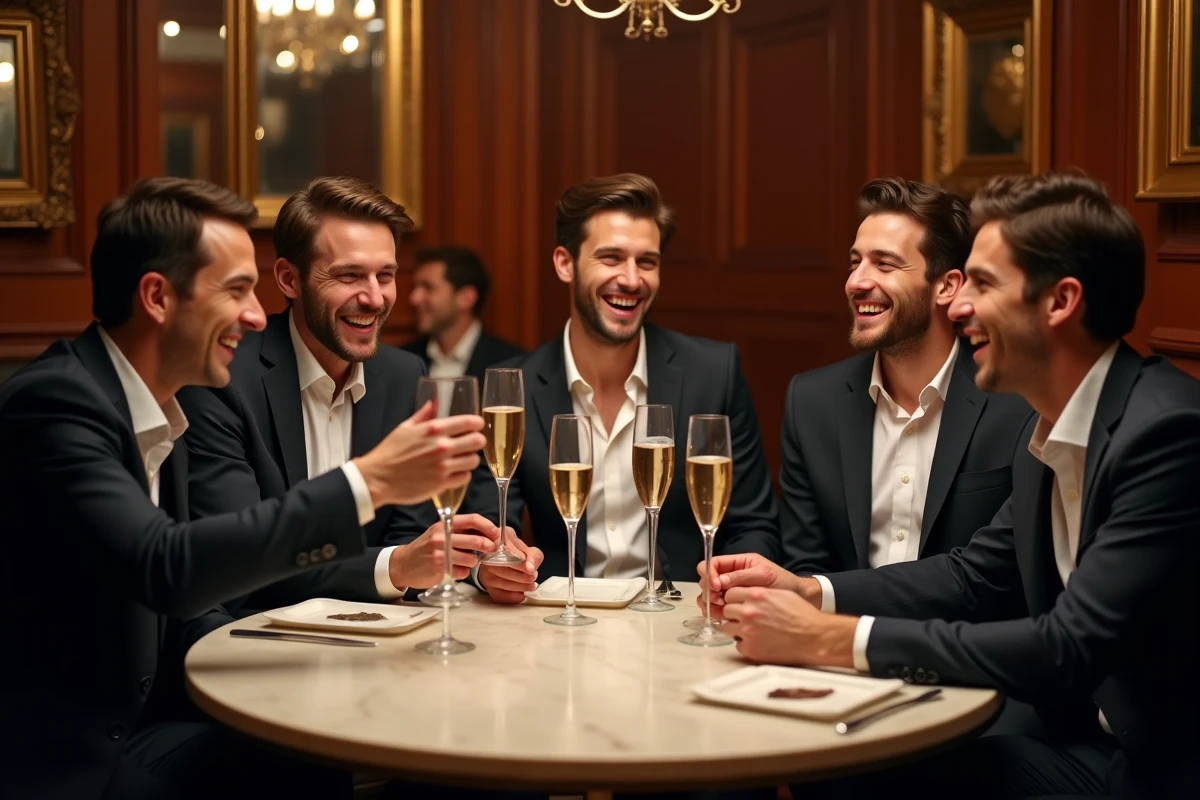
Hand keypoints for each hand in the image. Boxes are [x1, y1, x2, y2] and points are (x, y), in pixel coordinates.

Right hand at [353, 401, 485, 506]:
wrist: (377, 478)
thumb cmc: (390, 452)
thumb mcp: (405, 428)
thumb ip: (423, 415)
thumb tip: (434, 402)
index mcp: (433, 429)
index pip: (469, 422)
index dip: (477, 423)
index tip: (477, 425)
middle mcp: (441, 446)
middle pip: (477, 441)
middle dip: (477, 441)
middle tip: (472, 443)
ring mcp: (442, 466)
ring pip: (473, 461)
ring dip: (470, 459)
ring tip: (462, 459)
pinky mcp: (441, 483)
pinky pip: (464, 477)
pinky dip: (462, 475)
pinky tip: (454, 472)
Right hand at [389, 513, 498, 587]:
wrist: (404, 564)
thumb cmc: (427, 547)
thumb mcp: (441, 532)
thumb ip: (461, 530)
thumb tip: (489, 533)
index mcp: (445, 524)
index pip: (473, 519)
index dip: (489, 526)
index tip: (497, 533)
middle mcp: (442, 537)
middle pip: (476, 540)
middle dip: (488, 546)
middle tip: (491, 549)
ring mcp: (441, 554)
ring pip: (472, 559)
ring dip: (473, 562)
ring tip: (464, 561)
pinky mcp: (440, 570)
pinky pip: (463, 572)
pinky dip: (462, 572)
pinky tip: (452, 569)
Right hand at [478, 534, 544, 604]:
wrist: (497, 554)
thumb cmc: (511, 550)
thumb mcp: (525, 547)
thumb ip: (533, 555)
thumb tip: (531, 567)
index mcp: (497, 544)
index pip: (508, 555)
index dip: (522, 565)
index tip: (531, 570)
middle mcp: (487, 559)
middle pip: (507, 572)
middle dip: (524, 577)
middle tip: (533, 576)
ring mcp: (486, 573)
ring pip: (504, 584)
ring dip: (521, 587)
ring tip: (531, 585)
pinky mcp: (487, 586)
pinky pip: (499, 596)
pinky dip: (513, 597)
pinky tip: (521, 594)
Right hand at [694, 553, 799, 617]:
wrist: (797, 598)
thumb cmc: (783, 582)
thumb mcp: (763, 575)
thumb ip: (740, 577)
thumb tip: (719, 582)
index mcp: (737, 563)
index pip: (712, 563)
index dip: (709, 573)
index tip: (715, 586)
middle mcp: (731, 576)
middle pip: (707, 580)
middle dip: (708, 590)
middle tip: (718, 600)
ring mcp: (731, 592)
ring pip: (709, 595)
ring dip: (710, 602)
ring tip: (721, 609)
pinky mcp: (734, 606)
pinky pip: (718, 607)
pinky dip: (716, 611)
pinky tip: (723, 616)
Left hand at [722, 586, 856, 668]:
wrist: (814, 637)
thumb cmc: (802, 615)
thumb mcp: (780, 594)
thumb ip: (759, 593)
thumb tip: (746, 595)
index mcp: (756, 596)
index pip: (729, 594)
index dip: (735, 599)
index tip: (739, 604)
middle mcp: (748, 612)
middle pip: (726, 611)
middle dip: (734, 614)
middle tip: (746, 618)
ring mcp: (747, 632)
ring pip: (727, 628)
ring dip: (737, 628)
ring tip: (752, 630)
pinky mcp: (751, 649)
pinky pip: (737, 645)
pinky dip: (745, 644)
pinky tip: (758, 641)